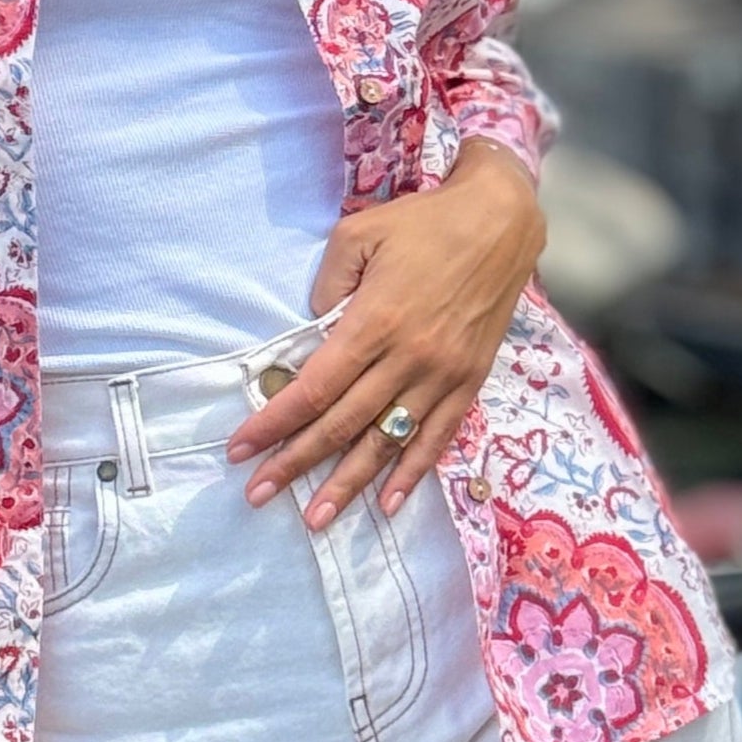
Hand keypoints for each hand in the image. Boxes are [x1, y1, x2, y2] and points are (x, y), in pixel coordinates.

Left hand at [225, 139, 545, 530]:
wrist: (500, 222)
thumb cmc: (423, 223)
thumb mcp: (358, 233)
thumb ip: (327, 283)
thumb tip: (311, 329)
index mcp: (375, 321)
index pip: (314, 387)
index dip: (274, 422)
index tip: (241, 447)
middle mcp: (408, 358)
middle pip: (342, 424)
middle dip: (295, 463)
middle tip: (258, 494)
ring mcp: (441, 375)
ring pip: (386, 441)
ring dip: (347, 484)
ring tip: (315, 518)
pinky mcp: (469, 382)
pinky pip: (436, 437)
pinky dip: (411, 473)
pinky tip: (387, 503)